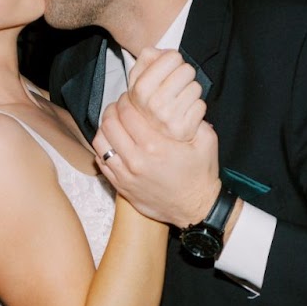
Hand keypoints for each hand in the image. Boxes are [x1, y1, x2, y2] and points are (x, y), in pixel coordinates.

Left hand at [94, 96, 221, 227]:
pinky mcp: (122, 187)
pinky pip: (101, 163)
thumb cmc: (201, 175)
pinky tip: (113, 144)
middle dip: (112, 110)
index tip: (130, 97)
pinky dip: (102, 149)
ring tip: (113, 123)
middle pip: (109, 125)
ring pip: (100, 143)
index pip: (127, 113)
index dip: (125, 100)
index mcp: (156, 146)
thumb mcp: (207, 141)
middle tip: (119, 106)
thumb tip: (182, 101)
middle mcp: (137, 160)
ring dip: (104, 129)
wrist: (196, 208)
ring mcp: (126, 175)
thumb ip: (195, 117)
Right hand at [123, 48, 205, 143]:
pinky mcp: (184, 129)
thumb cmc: (148, 102)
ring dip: (191, 93)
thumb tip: (163, 53)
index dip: (173, 62)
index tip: (168, 72)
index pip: (173, 57)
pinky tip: (185, 114)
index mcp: (140, 89)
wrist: (152, 139)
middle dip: (184, 76)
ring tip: (180, 102)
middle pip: (187, 70)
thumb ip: (147, 59)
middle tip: (176, 88)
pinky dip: (196, 108)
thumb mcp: (139, 79)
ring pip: (196, 87)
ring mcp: (169, 118)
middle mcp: (153, 104)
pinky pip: (201, 105)